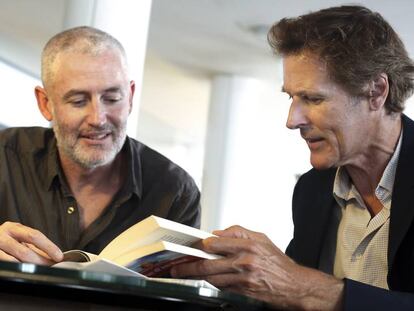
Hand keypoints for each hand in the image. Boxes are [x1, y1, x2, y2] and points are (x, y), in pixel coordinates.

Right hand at [0, 222, 62, 264]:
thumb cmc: (6, 239)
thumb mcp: (19, 237)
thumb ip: (35, 246)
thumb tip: (54, 256)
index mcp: (14, 228)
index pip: (35, 236)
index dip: (49, 246)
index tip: (59, 255)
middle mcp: (2, 235)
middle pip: (24, 250)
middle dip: (40, 261)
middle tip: (50, 266)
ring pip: (13, 261)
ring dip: (28, 267)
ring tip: (38, 270)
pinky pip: (5, 266)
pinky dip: (16, 269)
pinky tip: (23, 271)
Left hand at [171, 225, 343, 309]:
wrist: (295, 286)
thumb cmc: (278, 262)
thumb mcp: (262, 239)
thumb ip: (238, 232)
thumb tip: (217, 233)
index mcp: (248, 245)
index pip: (216, 243)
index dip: (200, 245)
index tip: (189, 246)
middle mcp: (245, 262)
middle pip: (209, 263)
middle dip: (189, 266)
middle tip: (176, 268)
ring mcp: (243, 279)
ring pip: (212, 278)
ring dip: (196, 277)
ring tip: (183, 275)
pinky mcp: (243, 293)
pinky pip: (221, 288)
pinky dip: (211, 284)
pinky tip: (203, 281)